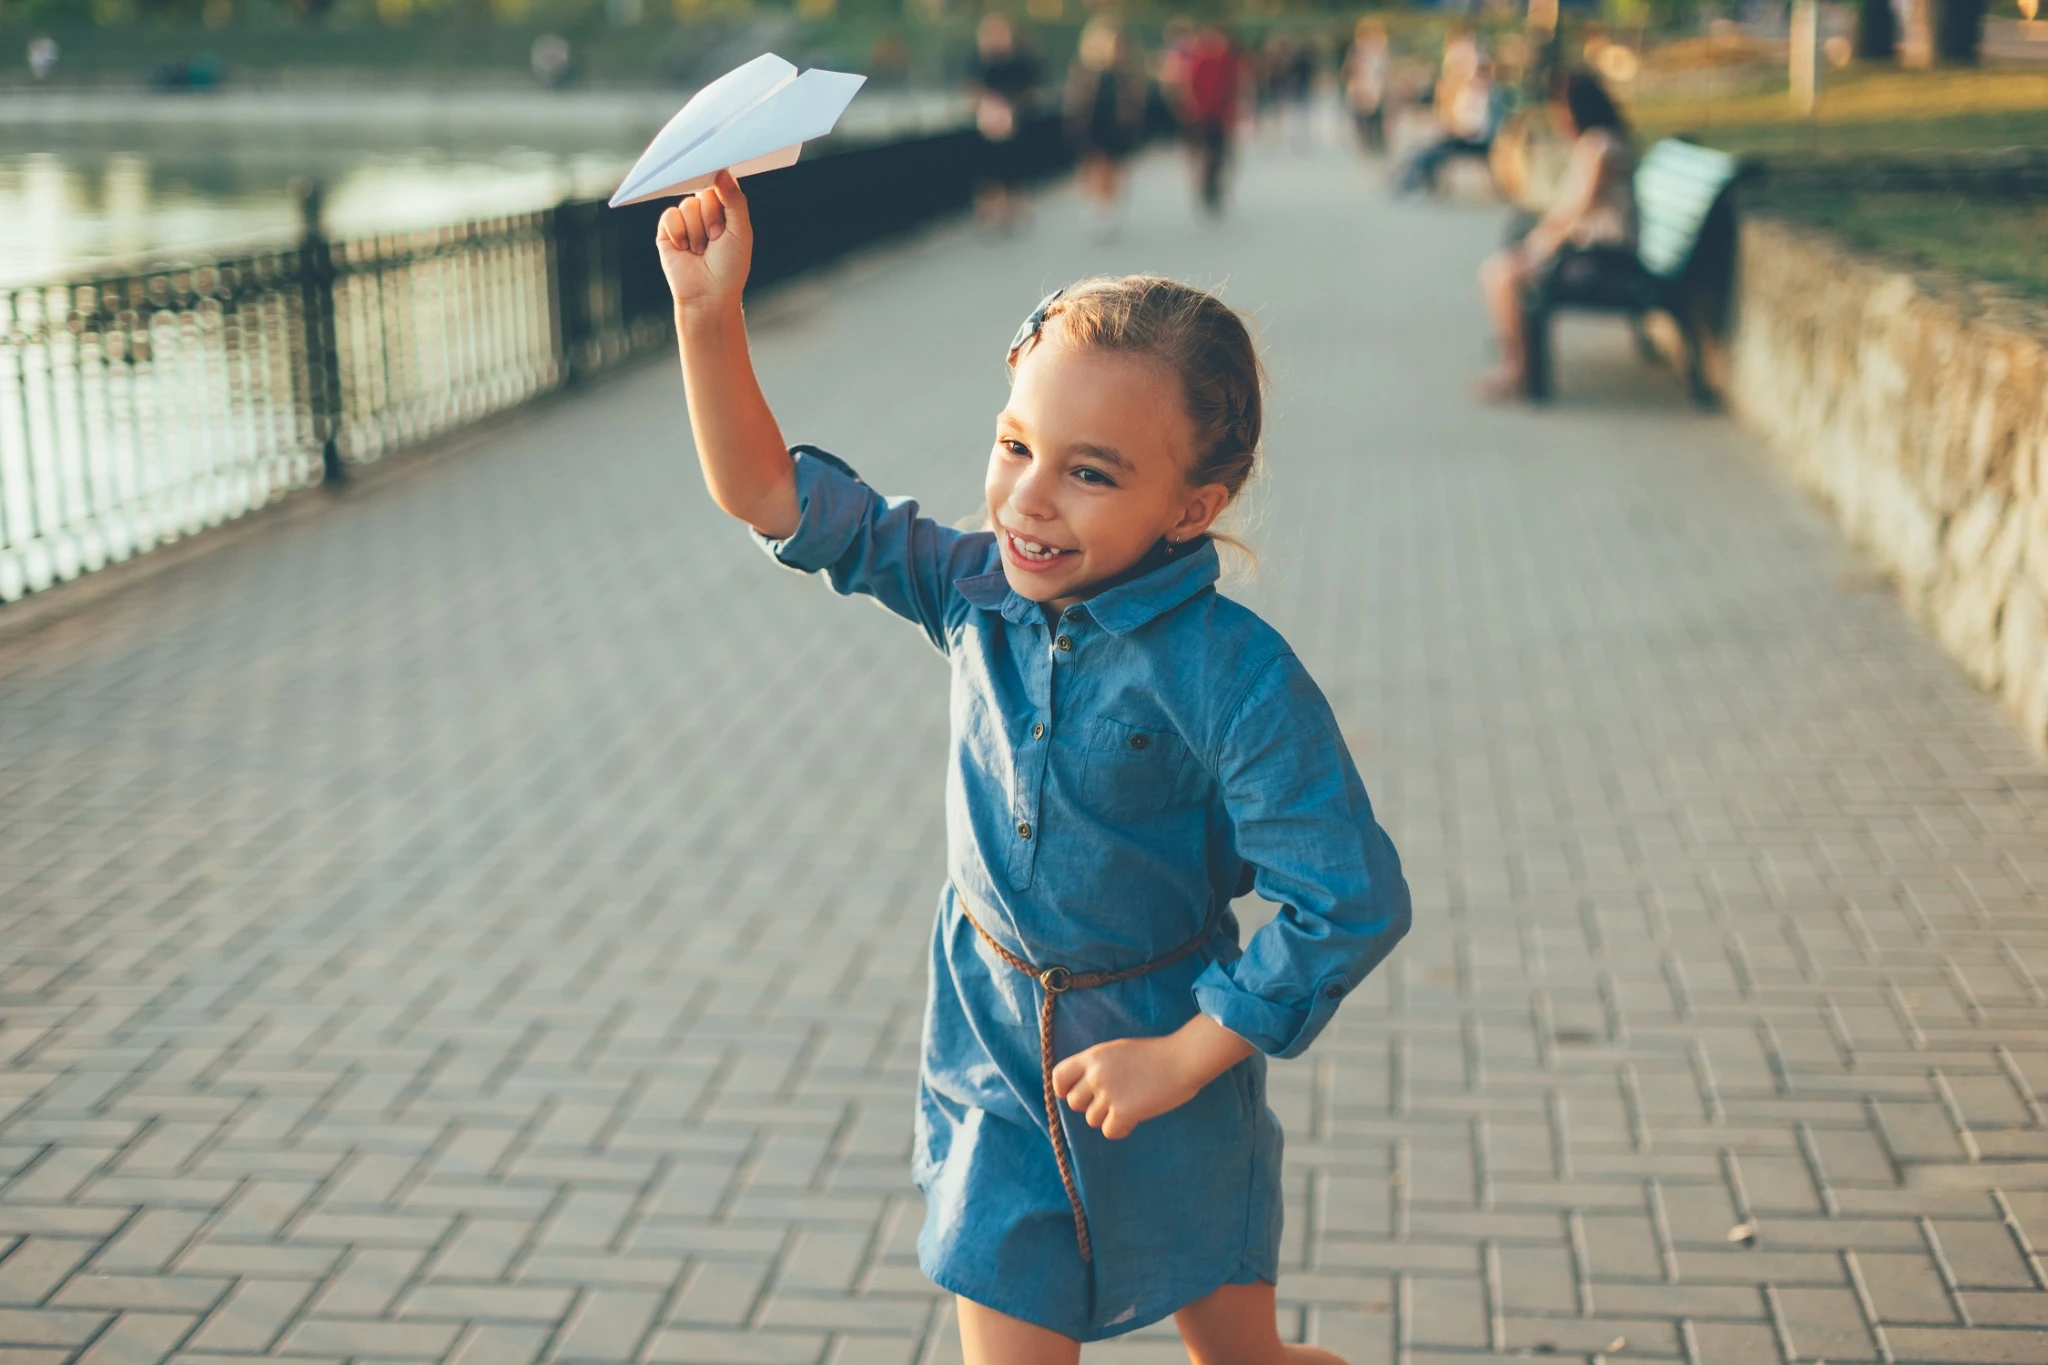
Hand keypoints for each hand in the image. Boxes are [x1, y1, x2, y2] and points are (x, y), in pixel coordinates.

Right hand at [656, 170, 751, 319]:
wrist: (708, 295)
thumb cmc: (730, 267)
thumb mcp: (741, 231)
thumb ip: (735, 200)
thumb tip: (722, 171)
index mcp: (725, 209)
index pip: (721, 183)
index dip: (721, 192)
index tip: (725, 202)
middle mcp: (705, 211)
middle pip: (704, 192)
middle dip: (712, 218)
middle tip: (716, 239)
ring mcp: (686, 220)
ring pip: (687, 205)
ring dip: (697, 231)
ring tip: (701, 250)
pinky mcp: (667, 230)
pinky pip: (670, 215)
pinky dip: (679, 233)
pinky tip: (685, 249)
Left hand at [1050, 1014, 1254, 1140]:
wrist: (1183, 1059)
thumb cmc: (1157, 1054)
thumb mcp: (1119, 1050)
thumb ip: (1099, 1066)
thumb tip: (1083, 1088)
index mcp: (1094, 1056)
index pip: (1059, 1076)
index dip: (1063, 1089)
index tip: (1073, 1094)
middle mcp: (1096, 1074)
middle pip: (1074, 1102)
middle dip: (1090, 1106)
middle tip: (1111, 1102)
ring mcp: (1109, 1093)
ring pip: (1092, 1119)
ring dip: (1108, 1118)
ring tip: (1129, 1107)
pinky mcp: (1123, 1112)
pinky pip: (1108, 1131)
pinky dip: (1120, 1129)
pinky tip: (1133, 1120)